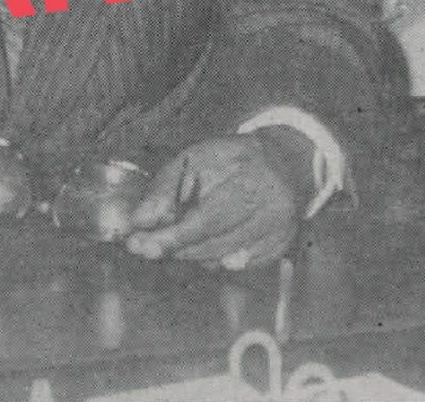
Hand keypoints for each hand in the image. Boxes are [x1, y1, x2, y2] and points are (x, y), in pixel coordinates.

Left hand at [126, 132, 310, 267]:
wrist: (286, 161)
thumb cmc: (234, 157)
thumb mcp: (196, 158)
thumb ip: (166, 187)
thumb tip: (138, 221)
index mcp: (251, 180)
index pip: (207, 219)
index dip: (173, 235)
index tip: (140, 244)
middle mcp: (271, 211)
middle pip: (213, 244)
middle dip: (174, 247)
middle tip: (141, 245)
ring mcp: (279, 234)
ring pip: (222, 258)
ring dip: (190, 253)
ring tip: (170, 239)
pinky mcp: (280, 249)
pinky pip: (237, 265)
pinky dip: (214, 257)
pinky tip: (204, 242)